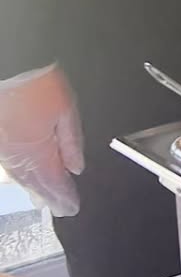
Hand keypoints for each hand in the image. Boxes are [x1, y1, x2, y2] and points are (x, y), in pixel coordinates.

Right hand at [0, 65, 83, 216]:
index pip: (54, 181)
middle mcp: (19, 155)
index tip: (72, 208)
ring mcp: (6, 149)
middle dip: (49, 197)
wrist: (9, 66)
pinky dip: (23, 175)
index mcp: (38, 149)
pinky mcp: (0, 141)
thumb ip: (71, 141)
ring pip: (22, 176)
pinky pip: (12, 165)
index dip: (63, 196)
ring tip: (45, 200)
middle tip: (61, 209)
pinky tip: (27, 178)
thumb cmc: (37, 84)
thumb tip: (76, 167)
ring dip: (35, 189)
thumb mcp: (66, 109)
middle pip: (36, 183)